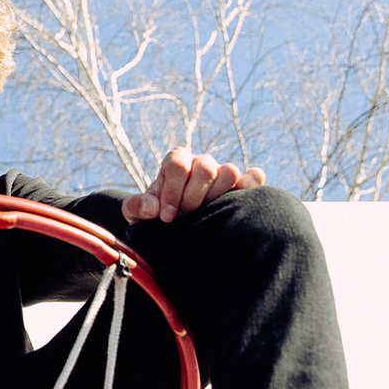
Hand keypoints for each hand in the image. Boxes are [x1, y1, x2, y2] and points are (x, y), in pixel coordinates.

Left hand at [123, 148, 265, 222]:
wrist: (173, 227)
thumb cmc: (153, 217)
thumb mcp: (134, 213)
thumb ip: (136, 207)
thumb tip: (153, 208)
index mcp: (176, 161)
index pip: (178, 164)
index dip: (172, 192)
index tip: (166, 217)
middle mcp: (201, 163)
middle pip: (205, 168)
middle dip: (193, 197)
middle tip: (185, 217)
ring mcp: (222, 174)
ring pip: (229, 171)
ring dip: (217, 196)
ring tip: (204, 215)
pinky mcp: (240, 187)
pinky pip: (253, 178)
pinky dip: (251, 184)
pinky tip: (241, 200)